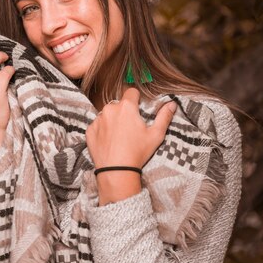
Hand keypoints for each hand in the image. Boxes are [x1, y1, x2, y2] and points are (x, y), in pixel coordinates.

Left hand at [86, 87, 176, 204]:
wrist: (116, 171)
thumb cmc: (137, 152)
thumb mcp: (156, 135)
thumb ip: (164, 116)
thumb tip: (172, 104)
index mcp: (126, 107)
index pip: (131, 91)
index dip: (136, 99)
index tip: (139, 109)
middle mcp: (110, 109)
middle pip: (119, 104)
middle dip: (124, 112)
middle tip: (130, 128)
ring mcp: (98, 120)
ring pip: (107, 114)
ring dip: (113, 120)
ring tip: (120, 137)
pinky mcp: (90, 130)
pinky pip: (97, 125)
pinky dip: (103, 131)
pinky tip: (110, 142)